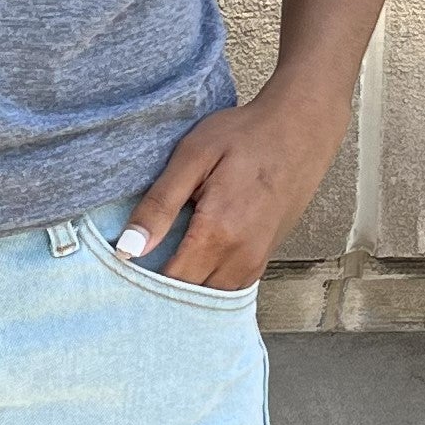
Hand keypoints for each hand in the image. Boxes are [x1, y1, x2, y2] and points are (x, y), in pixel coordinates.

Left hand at [118, 91, 334, 293]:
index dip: (142, 279)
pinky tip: (194, 260)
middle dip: (162, 287)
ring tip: (166, 263)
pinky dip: (209, 282)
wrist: (300, 128)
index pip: (169, 282)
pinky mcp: (266, 256)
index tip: (125, 267)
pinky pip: (231, 287)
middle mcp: (240, 256)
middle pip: (190, 295)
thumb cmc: (244, 136)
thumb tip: (129, 248)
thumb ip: (160, 204)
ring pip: (212, 296)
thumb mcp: (192, 157)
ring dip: (187, 287)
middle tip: (140, 265)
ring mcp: (257, 260)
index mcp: (217, 232)